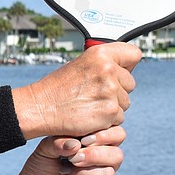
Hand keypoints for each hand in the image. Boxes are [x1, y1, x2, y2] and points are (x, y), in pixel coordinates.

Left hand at [9, 126, 125, 174]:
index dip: (105, 135)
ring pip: (109, 174)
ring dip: (82, 172)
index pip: (118, 135)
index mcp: (96, 147)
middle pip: (118, 156)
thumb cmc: (40, 168)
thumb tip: (77, 143)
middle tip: (72, 159)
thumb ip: (60, 141)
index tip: (83, 139)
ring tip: (63, 173)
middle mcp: (103, 165)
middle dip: (94, 155)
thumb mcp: (45, 148)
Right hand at [16, 42, 139, 138]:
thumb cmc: (56, 88)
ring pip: (126, 102)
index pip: (134, 54)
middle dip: (118, 90)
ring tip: (89, 104)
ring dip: (112, 106)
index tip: (122, 69)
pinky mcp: (110, 111)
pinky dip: (106, 120)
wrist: (40, 108)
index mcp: (100, 54)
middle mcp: (107, 70)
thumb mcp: (79, 64)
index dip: (127, 64)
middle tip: (95, 93)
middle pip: (130, 82)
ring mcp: (110, 91)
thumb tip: (124, 67)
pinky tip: (89, 115)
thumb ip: (103, 63)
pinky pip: (119, 118)